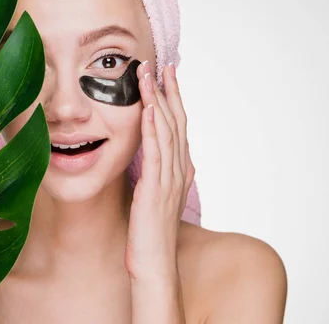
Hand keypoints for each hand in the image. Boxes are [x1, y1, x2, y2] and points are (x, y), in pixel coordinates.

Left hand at [125, 61, 194, 280]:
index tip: (167, 77)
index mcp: (178, 170)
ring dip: (159, 101)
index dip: (174, 100)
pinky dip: (154, 129)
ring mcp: (169, 179)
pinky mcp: (155, 190)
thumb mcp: (155, 196)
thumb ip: (157, 174)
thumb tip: (152, 157)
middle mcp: (178, 170)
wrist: (154, 263)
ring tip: (150, 76)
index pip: (178, 127)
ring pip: (167, 132)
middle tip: (161, 65)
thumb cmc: (150, 233)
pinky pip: (156, 154)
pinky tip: (149, 110)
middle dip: (169, 92)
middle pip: (176, 123)